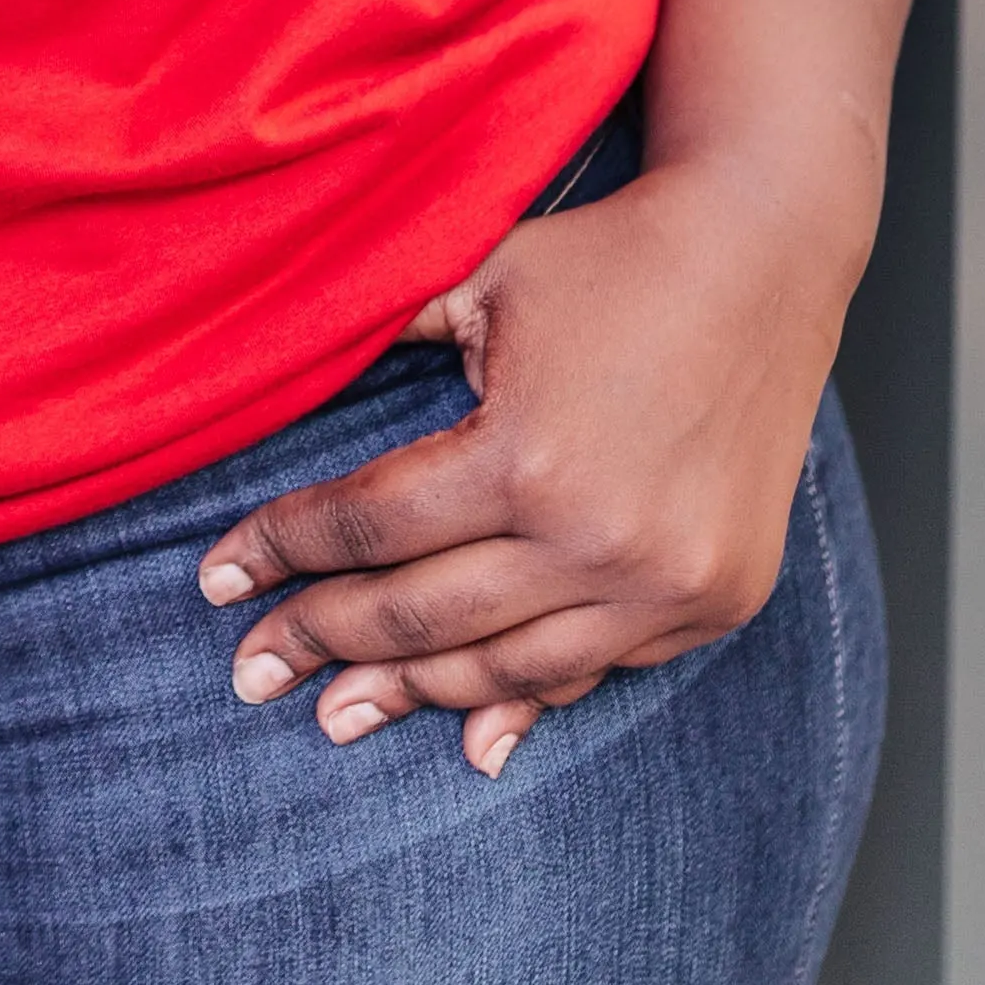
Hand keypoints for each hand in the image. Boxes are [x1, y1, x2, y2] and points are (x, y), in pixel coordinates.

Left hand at [195, 158, 850, 779]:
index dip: (282, 551)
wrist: (766, 252)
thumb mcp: (478, 276)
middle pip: (423, 614)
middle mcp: (597, 538)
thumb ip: (378, 333)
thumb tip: (262, 368)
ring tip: (335, 715)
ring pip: (507, 670)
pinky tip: (474, 732)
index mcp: (523, 454)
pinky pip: (598, 668)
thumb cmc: (608, 257)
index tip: (219, 578)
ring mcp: (665, 582)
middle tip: (250, 674)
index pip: (370, 525)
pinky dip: (529, 699)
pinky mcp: (716, 598)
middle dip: (320, 643)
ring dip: (412, 694)